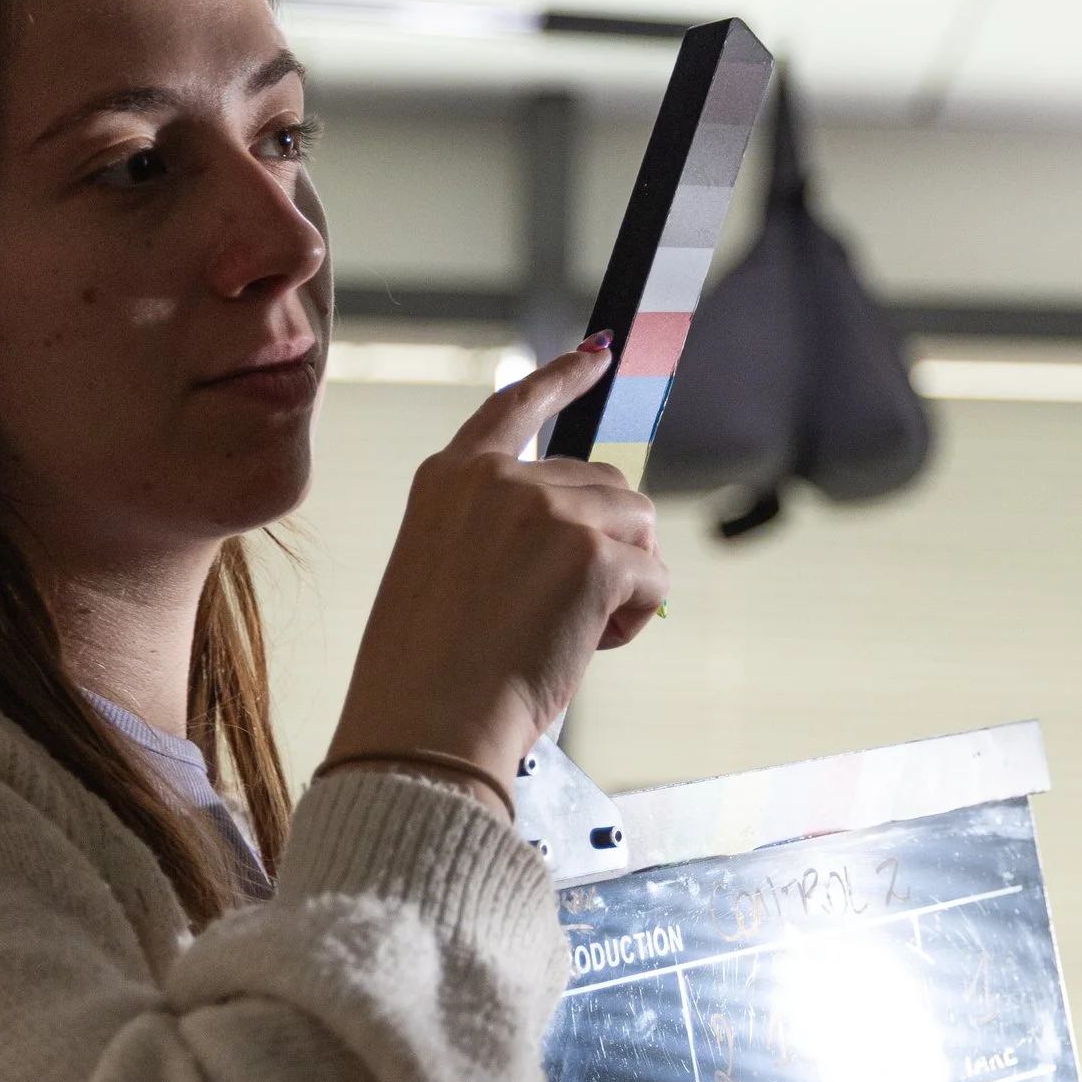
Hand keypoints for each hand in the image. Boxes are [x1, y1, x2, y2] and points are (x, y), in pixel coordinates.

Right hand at [323, 342, 669, 798]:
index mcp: (448, 480)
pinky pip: (654, 577)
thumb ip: (499, 536)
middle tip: (566, 614)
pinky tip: (591, 647)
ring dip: (626, 579)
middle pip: (603, 484)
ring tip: (572, 634)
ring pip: (637, 524)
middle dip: (608, 543)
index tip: (600, 353)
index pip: (516, 406)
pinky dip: (638, 617)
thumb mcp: (443, 575)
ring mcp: (548, 510)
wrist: (427, 728)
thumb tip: (589, 543)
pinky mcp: (593, 554)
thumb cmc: (428, 678)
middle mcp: (499, 480)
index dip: (563, 378)